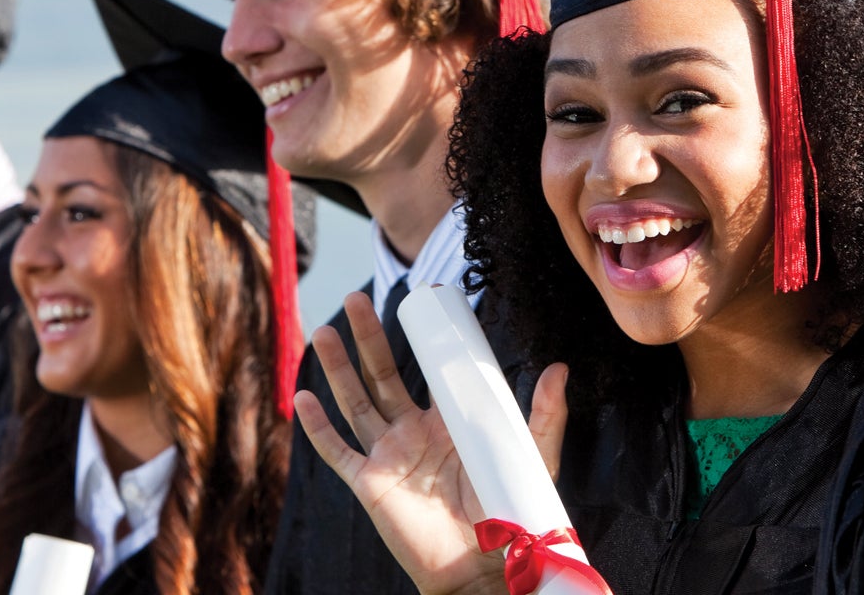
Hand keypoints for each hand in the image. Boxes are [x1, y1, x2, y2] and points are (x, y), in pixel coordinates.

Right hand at [295, 291, 571, 594]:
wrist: (485, 566)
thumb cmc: (509, 513)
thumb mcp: (531, 455)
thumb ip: (545, 415)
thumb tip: (560, 368)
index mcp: (447, 420)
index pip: (425, 370)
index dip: (416, 339)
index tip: (412, 302)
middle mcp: (412, 433)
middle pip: (382, 375)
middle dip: (367, 338)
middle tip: (357, 298)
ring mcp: (388, 456)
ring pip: (354, 402)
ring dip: (337, 368)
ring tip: (323, 331)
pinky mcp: (370, 483)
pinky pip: (337, 451)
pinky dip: (317, 427)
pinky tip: (303, 398)